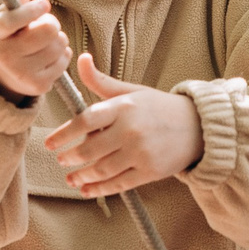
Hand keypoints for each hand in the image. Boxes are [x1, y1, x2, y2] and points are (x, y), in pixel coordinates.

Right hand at [0, 0, 67, 100]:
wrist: (0, 75)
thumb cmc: (7, 36)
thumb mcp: (4, 16)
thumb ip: (13, 0)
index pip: (13, 20)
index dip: (32, 11)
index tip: (44, 5)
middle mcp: (5, 55)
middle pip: (48, 30)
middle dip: (51, 23)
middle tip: (45, 25)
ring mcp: (21, 73)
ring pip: (59, 44)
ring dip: (58, 39)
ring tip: (44, 42)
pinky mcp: (38, 86)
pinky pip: (64, 60)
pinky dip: (62, 54)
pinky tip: (48, 56)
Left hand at [45, 55, 201, 195]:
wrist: (198, 126)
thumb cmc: (159, 108)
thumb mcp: (131, 91)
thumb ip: (102, 82)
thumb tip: (81, 59)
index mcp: (124, 107)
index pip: (86, 119)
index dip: (64, 133)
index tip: (50, 143)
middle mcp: (131, 130)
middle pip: (90, 148)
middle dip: (71, 157)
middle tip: (61, 160)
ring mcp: (141, 152)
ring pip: (102, 169)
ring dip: (82, 176)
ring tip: (71, 178)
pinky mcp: (150, 171)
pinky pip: (118, 184)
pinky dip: (100, 189)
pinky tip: (87, 190)